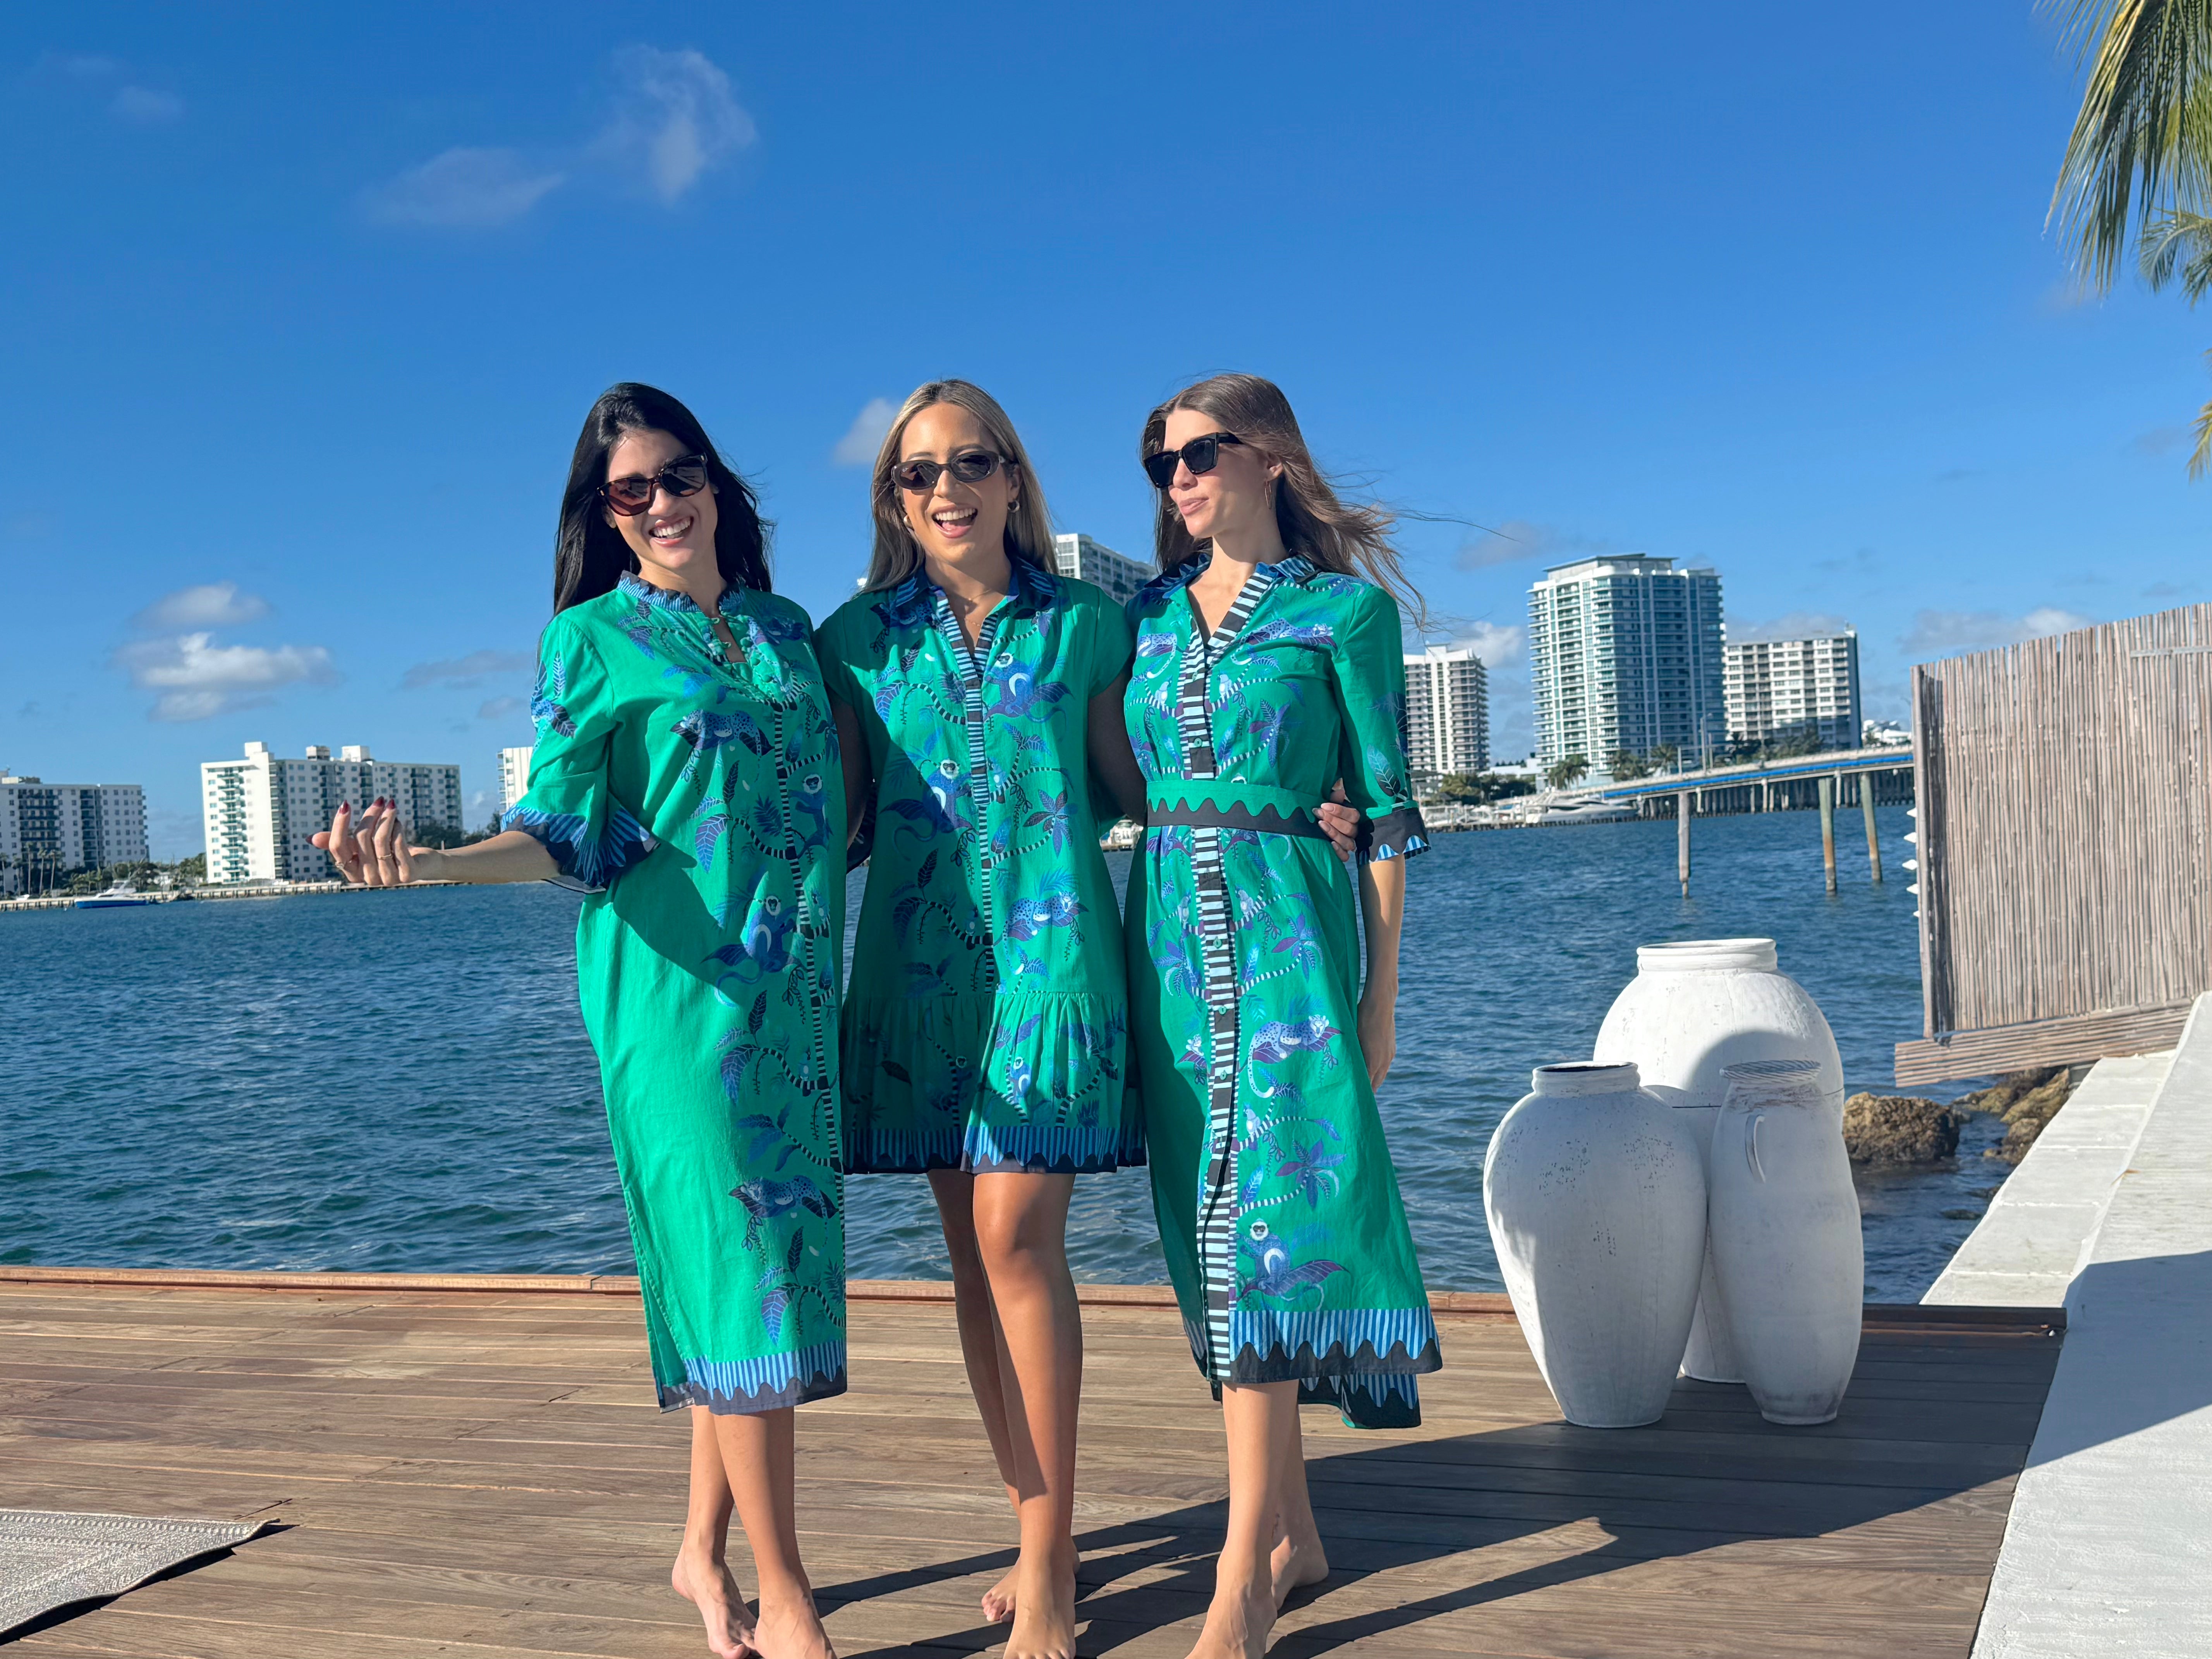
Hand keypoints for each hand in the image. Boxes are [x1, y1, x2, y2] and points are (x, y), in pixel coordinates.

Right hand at [312, 798, 438, 885]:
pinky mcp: (407, 875)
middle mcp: (367, 878)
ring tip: (391, 805)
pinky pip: (397, 845)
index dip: (339, 825)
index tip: (345, 804)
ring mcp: (387, 879)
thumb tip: (309, 839)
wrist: (421, 864)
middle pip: (360, 839)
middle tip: (380, 800)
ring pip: (380, 841)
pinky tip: (399, 821)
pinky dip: (397, 828)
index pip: (337, 847)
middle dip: (370, 815)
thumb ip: (340, 842)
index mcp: (352, 872)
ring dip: (386, 818)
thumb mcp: (362, 845)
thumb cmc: (387, 851)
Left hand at [1316, 781, 1363, 862]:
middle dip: (1333, 820)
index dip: (1339, 810)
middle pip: (1350, 828)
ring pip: (1348, 842)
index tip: (1323, 806)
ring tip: (1320, 825)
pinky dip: (1338, 851)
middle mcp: (1353, 831)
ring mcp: (1349, 844)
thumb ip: (1334, 798)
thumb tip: (1339, 791)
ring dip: (1334, 834)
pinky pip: (1345, 857)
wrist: (1314, 826)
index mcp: (1353, 818)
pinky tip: (1330, 844)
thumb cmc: (1324, 812)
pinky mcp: (1342, 855)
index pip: (1353, 815)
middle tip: (1318, 813)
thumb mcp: (1328, 803)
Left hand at [1357, 986, 1395, 1090]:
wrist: (1381, 1003)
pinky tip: (1372, 1069)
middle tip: (1358, 1097)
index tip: (1353, 1099)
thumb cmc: (1362, 1018)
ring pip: (1381, 1074)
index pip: (1367, 1084)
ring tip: (1365, 1087)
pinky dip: (1378, 1070)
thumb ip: (1352, 1054)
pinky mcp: (1392, 1048)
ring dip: (1374, 1080)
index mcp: (1373, 1060)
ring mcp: (1390, 1054)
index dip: (1361, 1092)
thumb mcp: (1354, 1037)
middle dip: (1368, 1090)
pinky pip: (1385, 1065)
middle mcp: (1384, 1060)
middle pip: (1376, 1082)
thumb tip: (1346, 1067)